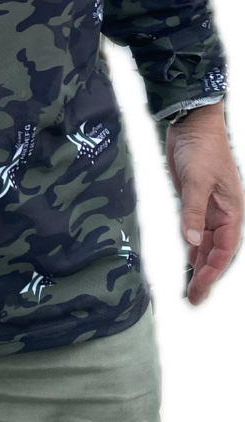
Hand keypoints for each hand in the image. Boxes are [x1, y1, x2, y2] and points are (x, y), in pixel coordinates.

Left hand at [164, 103, 244, 307]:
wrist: (192, 124)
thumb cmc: (200, 150)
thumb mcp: (197, 181)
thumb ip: (193, 212)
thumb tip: (191, 240)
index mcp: (232, 210)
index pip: (225, 248)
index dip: (213, 269)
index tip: (200, 287)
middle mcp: (223, 213)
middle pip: (216, 250)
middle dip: (206, 272)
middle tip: (194, 297)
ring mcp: (210, 207)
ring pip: (207, 241)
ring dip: (200, 261)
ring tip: (191, 284)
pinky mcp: (196, 201)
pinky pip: (197, 229)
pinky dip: (193, 243)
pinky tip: (188, 254)